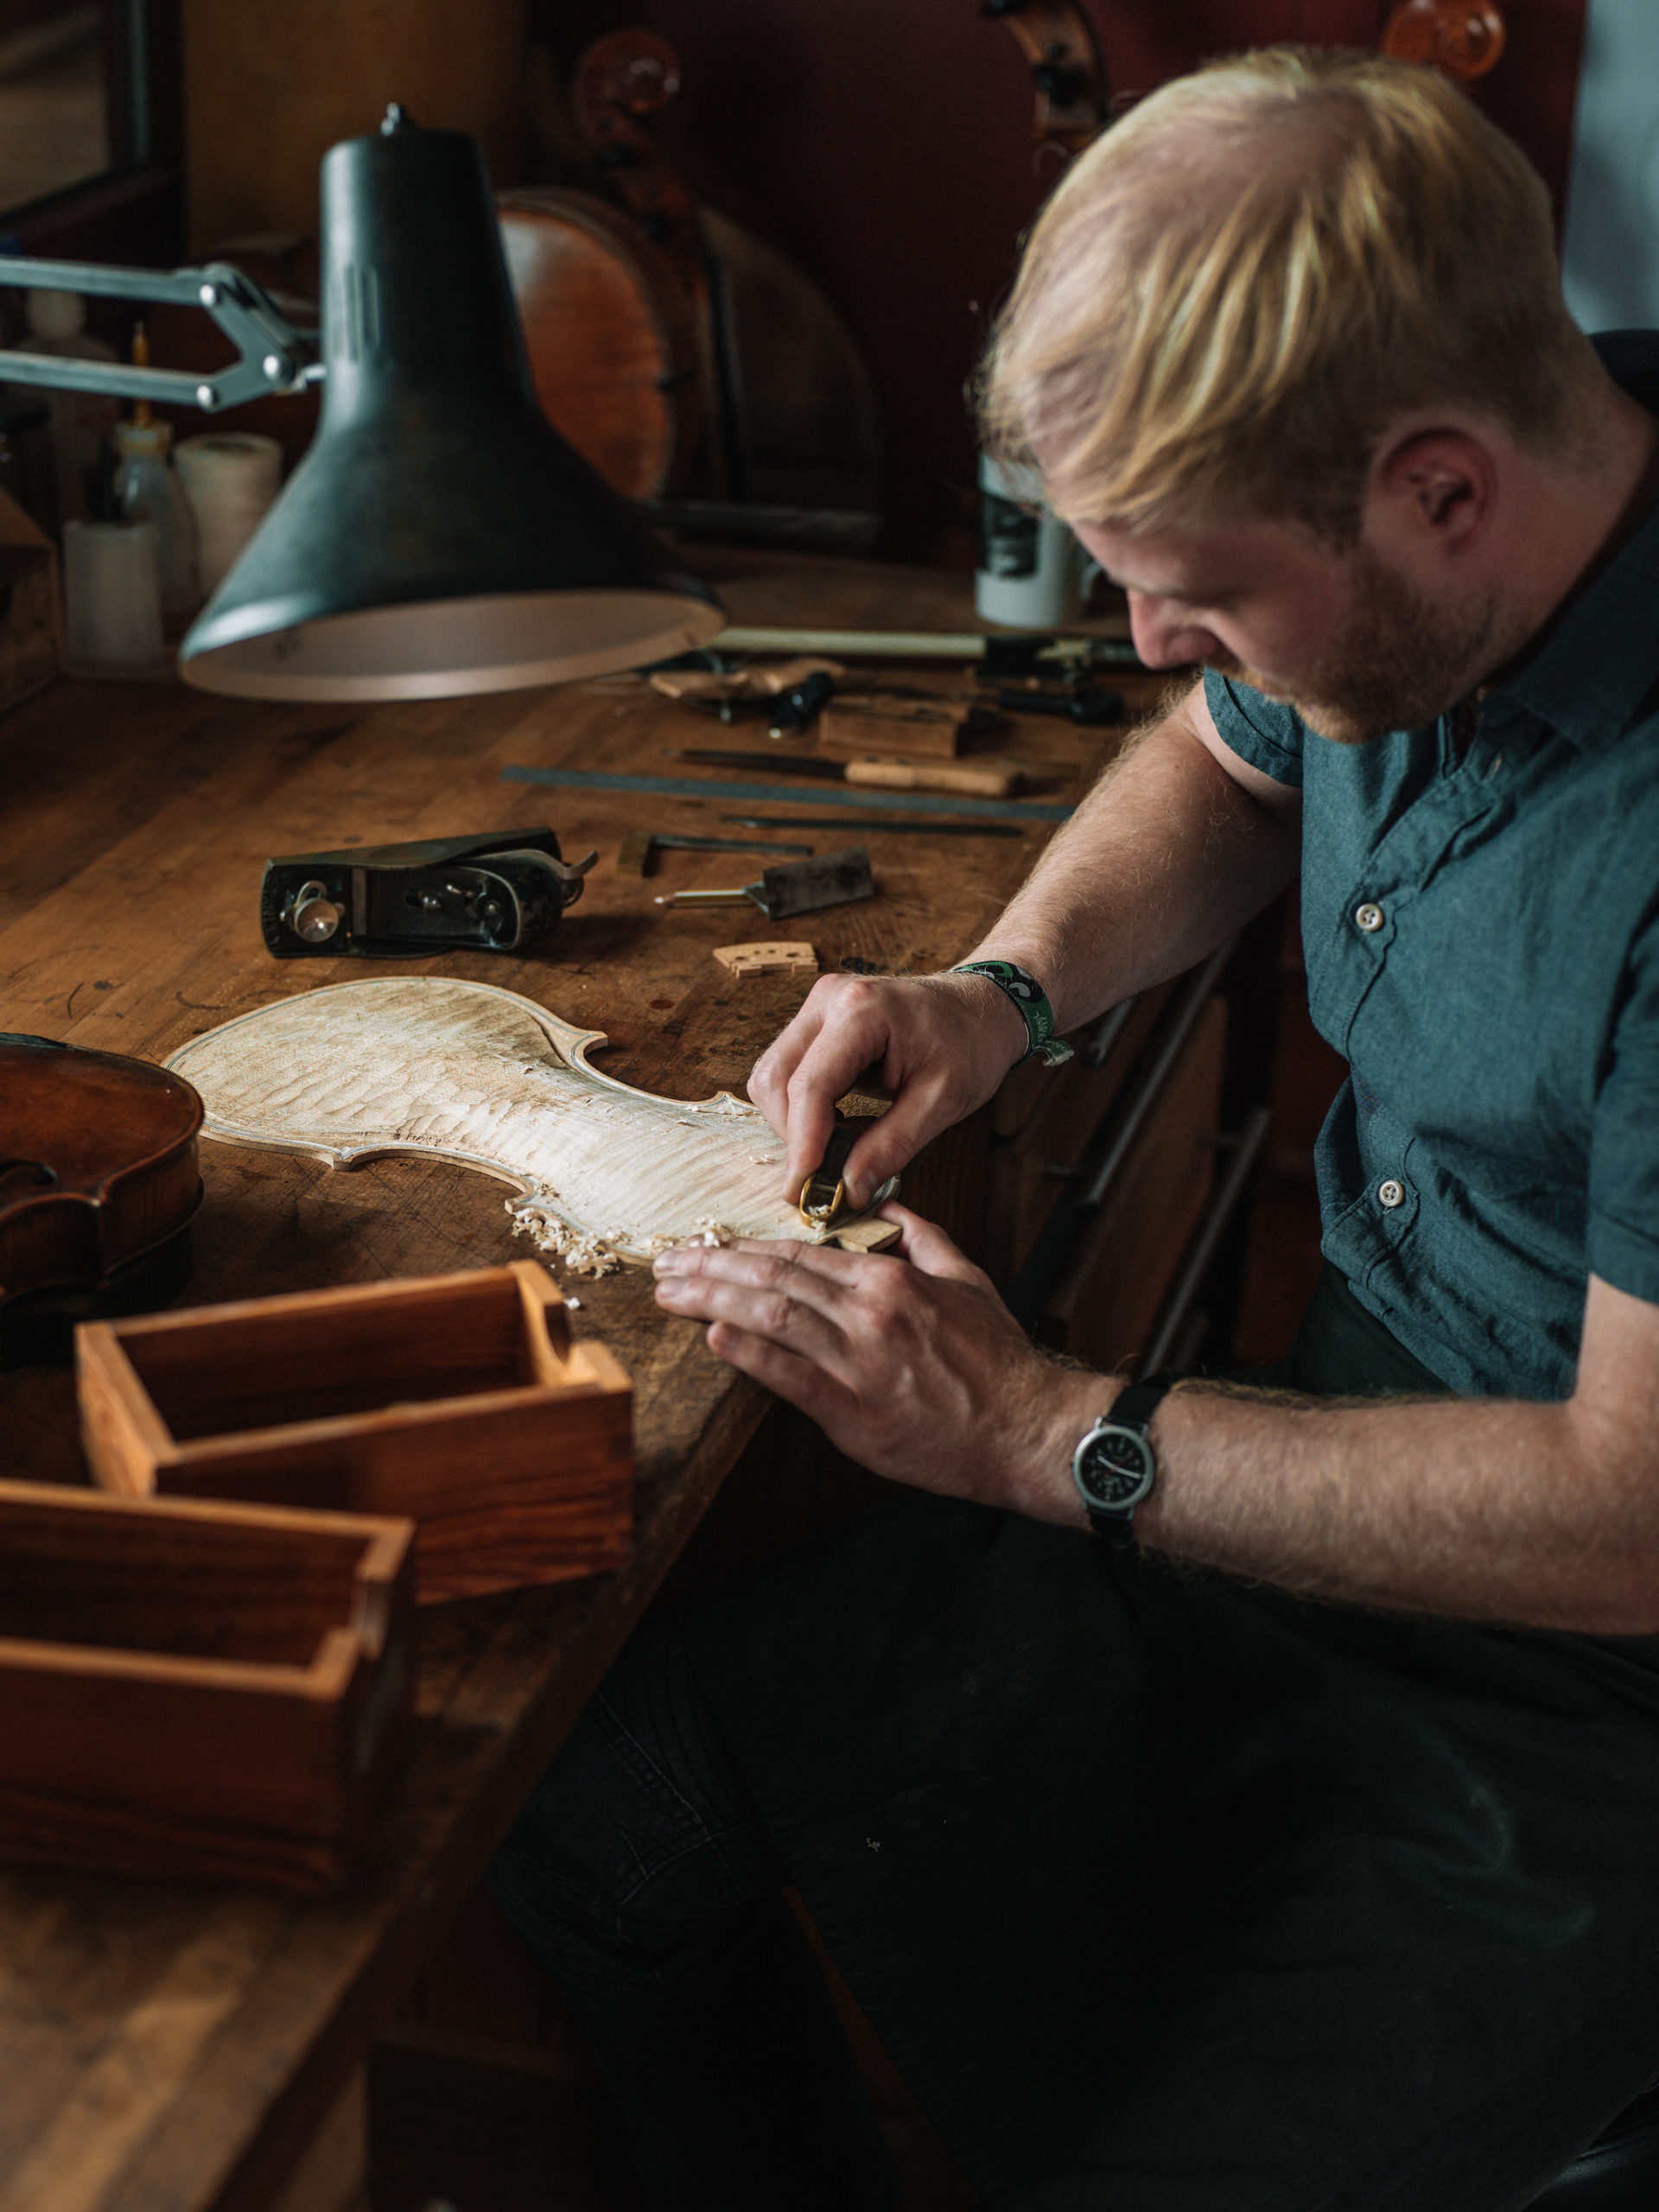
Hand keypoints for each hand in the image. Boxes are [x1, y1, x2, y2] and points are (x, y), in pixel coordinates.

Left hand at [652, 1204, 1100, 1523]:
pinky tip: (715, 1337)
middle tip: (666, 1262)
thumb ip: (924, 1238)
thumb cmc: (998, 1362)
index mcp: (890, 1279)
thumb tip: (889, 1206)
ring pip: (771, 1316)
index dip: (744, 1247)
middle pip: (772, 1277)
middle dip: (710, 1267)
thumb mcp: (967, 1280)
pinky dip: (749, 1354)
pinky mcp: (854, 1412)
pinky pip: (789, 1377)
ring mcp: (858, 1362)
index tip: (706, 1245)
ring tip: (671, 1293)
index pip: (799, 1252)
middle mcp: (868, 1313)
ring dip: (711, 1302)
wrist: (1027, 1428)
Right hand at [748, 971, 1027, 1204]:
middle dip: (794, 1136)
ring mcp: (817, 1006)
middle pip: (775, 1080)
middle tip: (824, 1177)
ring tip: (840, 1148)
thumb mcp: (942, 1102)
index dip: (803, 1144)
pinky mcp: (816, 1021)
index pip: (811, 1086)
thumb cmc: (971, 1045)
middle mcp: (828, 1000)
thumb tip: (848, 1191)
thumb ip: (892, 1147)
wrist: (981, 1007)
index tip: (803, 1191)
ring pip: (772, 1077)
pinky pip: (787, 1071)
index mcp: (862, 1010)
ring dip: (795, 1123)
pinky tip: (839, 1125)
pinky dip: (802, 1108)